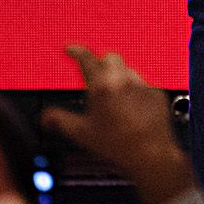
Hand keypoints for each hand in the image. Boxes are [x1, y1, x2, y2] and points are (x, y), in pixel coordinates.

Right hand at [40, 45, 194, 203]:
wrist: (149, 154)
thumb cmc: (118, 144)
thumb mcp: (81, 133)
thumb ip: (60, 120)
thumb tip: (47, 116)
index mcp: (102, 86)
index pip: (86, 58)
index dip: (76, 51)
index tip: (71, 49)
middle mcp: (123, 80)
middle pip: (109, 57)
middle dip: (100, 62)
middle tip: (93, 76)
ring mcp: (141, 85)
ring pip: (128, 70)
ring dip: (118, 76)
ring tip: (113, 97)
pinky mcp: (156, 93)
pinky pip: (143, 84)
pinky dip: (135, 90)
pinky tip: (131, 107)